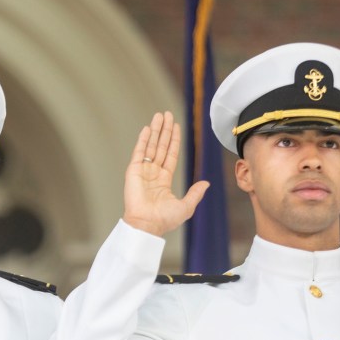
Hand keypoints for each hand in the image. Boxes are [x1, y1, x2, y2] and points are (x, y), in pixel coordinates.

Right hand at [121, 111, 208, 236]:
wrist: (147, 224)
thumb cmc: (164, 219)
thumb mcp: (186, 206)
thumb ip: (195, 193)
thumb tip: (206, 183)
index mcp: (163, 180)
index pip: (170, 154)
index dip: (173, 140)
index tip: (176, 126)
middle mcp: (153, 173)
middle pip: (160, 146)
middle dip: (164, 130)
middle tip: (167, 114)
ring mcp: (142, 171)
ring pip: (151, 146)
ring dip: (155, 130)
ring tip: (159, 116)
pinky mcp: (133, 171)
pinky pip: (139, 152)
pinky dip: (143, 140)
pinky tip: (147, 128)